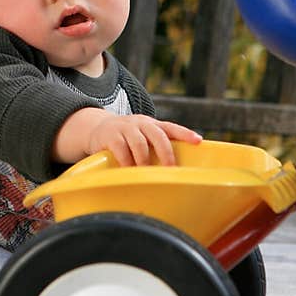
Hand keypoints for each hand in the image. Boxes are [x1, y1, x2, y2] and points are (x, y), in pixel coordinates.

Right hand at [86, 114, 201, 166]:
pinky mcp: (111, 135)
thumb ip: (155, 148)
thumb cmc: (126, 139)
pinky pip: (121, 149)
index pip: (172, 127)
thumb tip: (173, 172)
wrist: (97, 129)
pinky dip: (127, 162)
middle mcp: (141, 123)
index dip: (185, 134)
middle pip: (158, 135)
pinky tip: (128, 170)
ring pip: (140, 143)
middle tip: (170, 168)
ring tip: (146, 173)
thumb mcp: (142, 137)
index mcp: (152, 125)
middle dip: (166, 153)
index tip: (198, 141)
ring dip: (145, 160)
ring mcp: (125, 127)